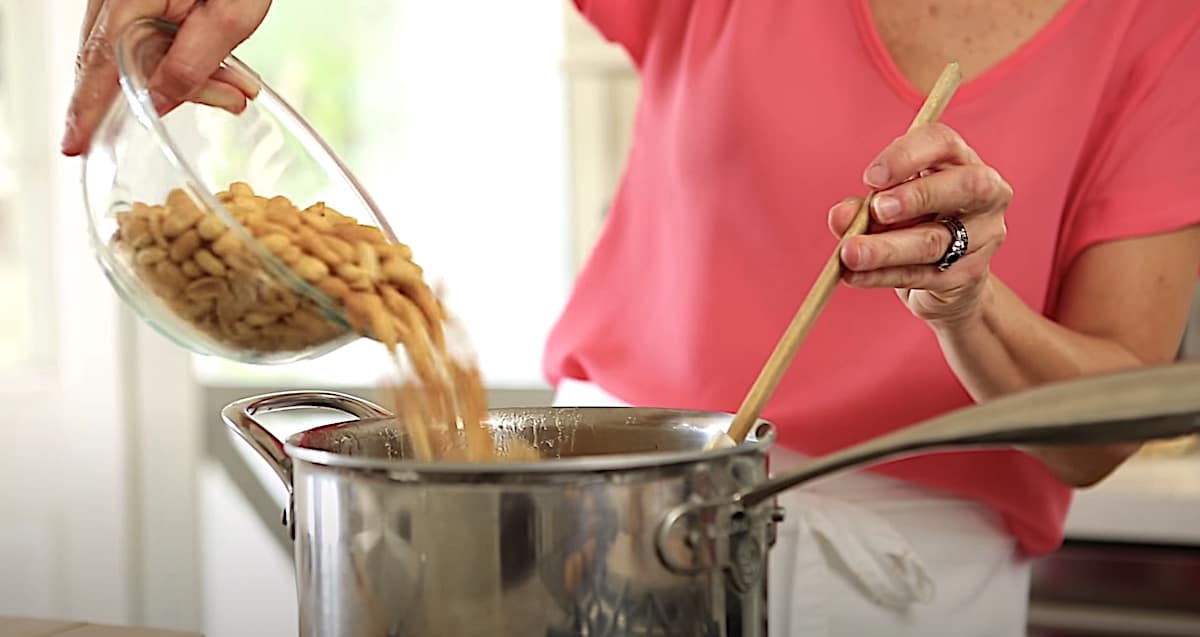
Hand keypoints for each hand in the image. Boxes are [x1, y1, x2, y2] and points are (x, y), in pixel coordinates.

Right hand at [62, 0, 271, 155]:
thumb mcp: (230, 15)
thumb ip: (193, 63)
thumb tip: (158, 103)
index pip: (101, 65)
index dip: (88, 110)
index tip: (75, 145)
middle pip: (123, 64)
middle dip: (175, 92)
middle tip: (229, 100)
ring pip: (140, 54)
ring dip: (191, 76)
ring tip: (240, 85)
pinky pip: (151, 38)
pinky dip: (186, 58)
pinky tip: (225, 69)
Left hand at [828, 123, 1011, 325]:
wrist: (943, 280)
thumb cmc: (913, 226)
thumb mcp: (885, 210)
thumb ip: (863, 209)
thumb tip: (840, 215)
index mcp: (959, 160)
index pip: (943, 142)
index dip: (906, 156)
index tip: (870, 178)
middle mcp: (986, 193)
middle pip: (966, 186)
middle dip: (918, 196)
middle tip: (877, 210)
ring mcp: (984, 236)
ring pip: (936, 240)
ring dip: (887, 247)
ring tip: (849, 253)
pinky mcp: (970, 274)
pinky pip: (922, 274)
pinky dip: (883, 275)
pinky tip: (854, 275)